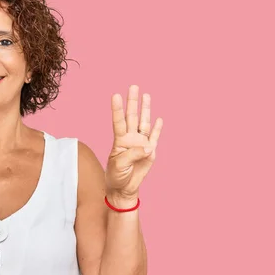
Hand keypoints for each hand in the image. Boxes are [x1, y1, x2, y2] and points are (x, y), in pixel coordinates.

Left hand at [105, 85, 162, 204]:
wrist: (124, 188)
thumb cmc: (117, 175)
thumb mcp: (120, 165)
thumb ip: (133, 154)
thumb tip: (149, 147)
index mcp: (119, 140)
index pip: (118, 122)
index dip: (117, 109)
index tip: (115, 95)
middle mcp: (130, 138)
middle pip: (132, 117)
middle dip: (133, 102)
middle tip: (133, 87)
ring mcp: (141, 144)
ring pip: (144, 123)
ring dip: (145, 110)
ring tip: (146, 95)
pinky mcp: (150, 152)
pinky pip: (155, 137)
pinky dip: (157, 129)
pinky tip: (158, 119)